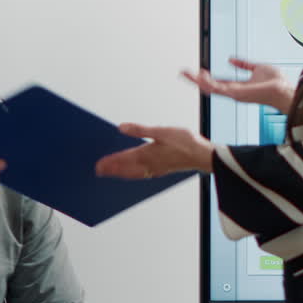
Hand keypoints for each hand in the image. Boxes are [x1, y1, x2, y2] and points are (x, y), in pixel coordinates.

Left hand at [95, 124, 214, 178]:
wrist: (204, 156)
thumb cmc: (186, 142)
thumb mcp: (161, 131)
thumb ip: (140, 130)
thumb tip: (121, 127)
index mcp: (147, 154)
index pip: (123, 159)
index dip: (110, 162)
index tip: (98, 165)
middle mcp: (149, 164)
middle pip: (125, 168)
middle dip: (111, 169)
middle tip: (99, 171)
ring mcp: (156, 168)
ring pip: (133, 173)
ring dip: (121, 173)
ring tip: (111, 173)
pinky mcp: (163, 169)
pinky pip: (143, 175)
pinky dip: (134, 175)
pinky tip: (134, 174)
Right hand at [182, 58, 293, 112]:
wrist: (285, 89)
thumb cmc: (276, 82)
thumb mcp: (257, 67)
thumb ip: (244, 64)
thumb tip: (230, 59)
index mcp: (238, 86)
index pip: (217, 82)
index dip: (206, 77)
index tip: (197, 71)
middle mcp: (233, 91)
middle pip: (210, 86)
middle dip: (195, 80)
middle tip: (183, 73)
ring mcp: (233, 94)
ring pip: (210, 88)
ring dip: (197, 81)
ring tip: (186, 74)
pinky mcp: (236, 94)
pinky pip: (218, 88)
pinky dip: (208, 82)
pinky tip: (201, 76)